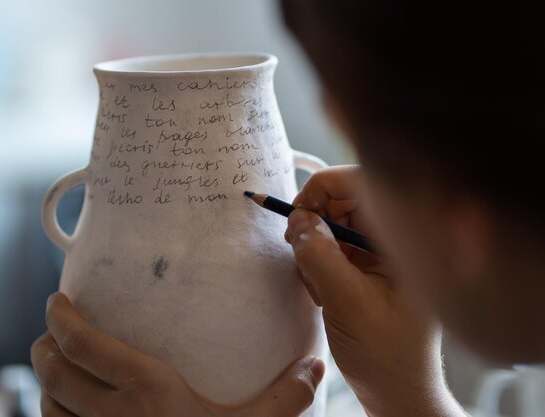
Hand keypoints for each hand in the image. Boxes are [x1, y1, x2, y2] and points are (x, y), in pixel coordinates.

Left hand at [31, 293, 324, 416]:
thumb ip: (287, 397)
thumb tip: (315, 365)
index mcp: (149, 390)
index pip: (85, 346)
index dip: (61, 319)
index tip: (55, 302)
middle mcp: (112, 415)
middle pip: (55, 371)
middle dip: (44, 346)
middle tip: (50, 332)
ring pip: (49, 405)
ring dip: (44, 382)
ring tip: (53, 366)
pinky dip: (52, 416)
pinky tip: (63, 412)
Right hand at [285, 165, 465, 416]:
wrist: (397, 393)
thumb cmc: (387, 354)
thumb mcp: (349, 302)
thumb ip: (321, 256)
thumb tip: (298, 219)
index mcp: (406, 242)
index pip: (366, 185)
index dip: (327, 188)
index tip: (299, 211)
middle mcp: (395, 242)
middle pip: (345, 202)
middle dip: (316, 222)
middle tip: (296, 248)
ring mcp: (380, 256)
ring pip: (333, 226)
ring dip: (315, 249)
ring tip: (317, 286)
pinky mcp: (366, 269)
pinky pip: (332, 249)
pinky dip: (318, 264)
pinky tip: (322, 293)